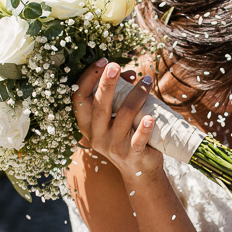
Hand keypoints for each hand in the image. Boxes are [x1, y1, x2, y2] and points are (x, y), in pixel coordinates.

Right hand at [72, 60, 163, 181]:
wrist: (139, 169)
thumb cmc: (126, 135)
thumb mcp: (115, 117)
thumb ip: (118, 96)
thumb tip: (129, 73)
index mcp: (87, 124)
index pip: (79, 98)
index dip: (88, 78)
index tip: (102, 61)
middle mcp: (96, 136)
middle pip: (99, 106)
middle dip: (107, 84)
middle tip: (115, 65)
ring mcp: (114, 146)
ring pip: (124, 115)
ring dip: (137, 94)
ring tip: (147, 80)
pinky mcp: (132, 154)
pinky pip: (138, 140)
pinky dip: (144, 128)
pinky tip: (151, 118)